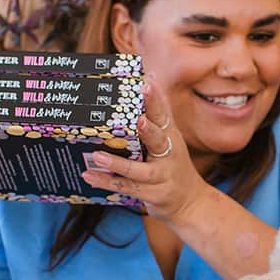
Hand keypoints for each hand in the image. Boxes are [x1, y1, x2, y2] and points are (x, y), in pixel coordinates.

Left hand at [81, 76, 205, 225]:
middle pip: (158, 140)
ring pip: (139, 170)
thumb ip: (158, 112)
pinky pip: (127, 189)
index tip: (147, 84)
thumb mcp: (169, 138)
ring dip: (117, 163)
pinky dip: (107, 182)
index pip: (163, 115)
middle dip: (148, 130)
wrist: (190, 202)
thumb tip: (149, 77)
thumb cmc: (173, 164)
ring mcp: (162, 176)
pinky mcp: (154, 195)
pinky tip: (89, 175)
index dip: (155, 99)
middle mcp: (169, 155)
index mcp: (170, 137)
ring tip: (97, 155)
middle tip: (138, 120)